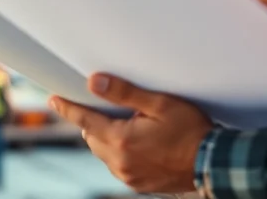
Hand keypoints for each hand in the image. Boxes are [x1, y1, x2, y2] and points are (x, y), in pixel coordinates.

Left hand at [49, 74, 212, 193]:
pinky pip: (118, 165)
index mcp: (122, 139)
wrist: (211, 162)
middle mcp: (119, 162)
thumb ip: (126, 93)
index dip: (68, 108)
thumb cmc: (191, 130)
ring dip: (107, 138)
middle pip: (92, 138)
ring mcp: (128, 176)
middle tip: (104, 107)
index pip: (84, 120)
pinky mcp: (138, 184)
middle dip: (93, 122)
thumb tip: (95, 82)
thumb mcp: (160, 104)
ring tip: (129, 125)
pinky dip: (120, 153)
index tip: (54, 99)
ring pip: (104, 153)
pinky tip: (139, 144)